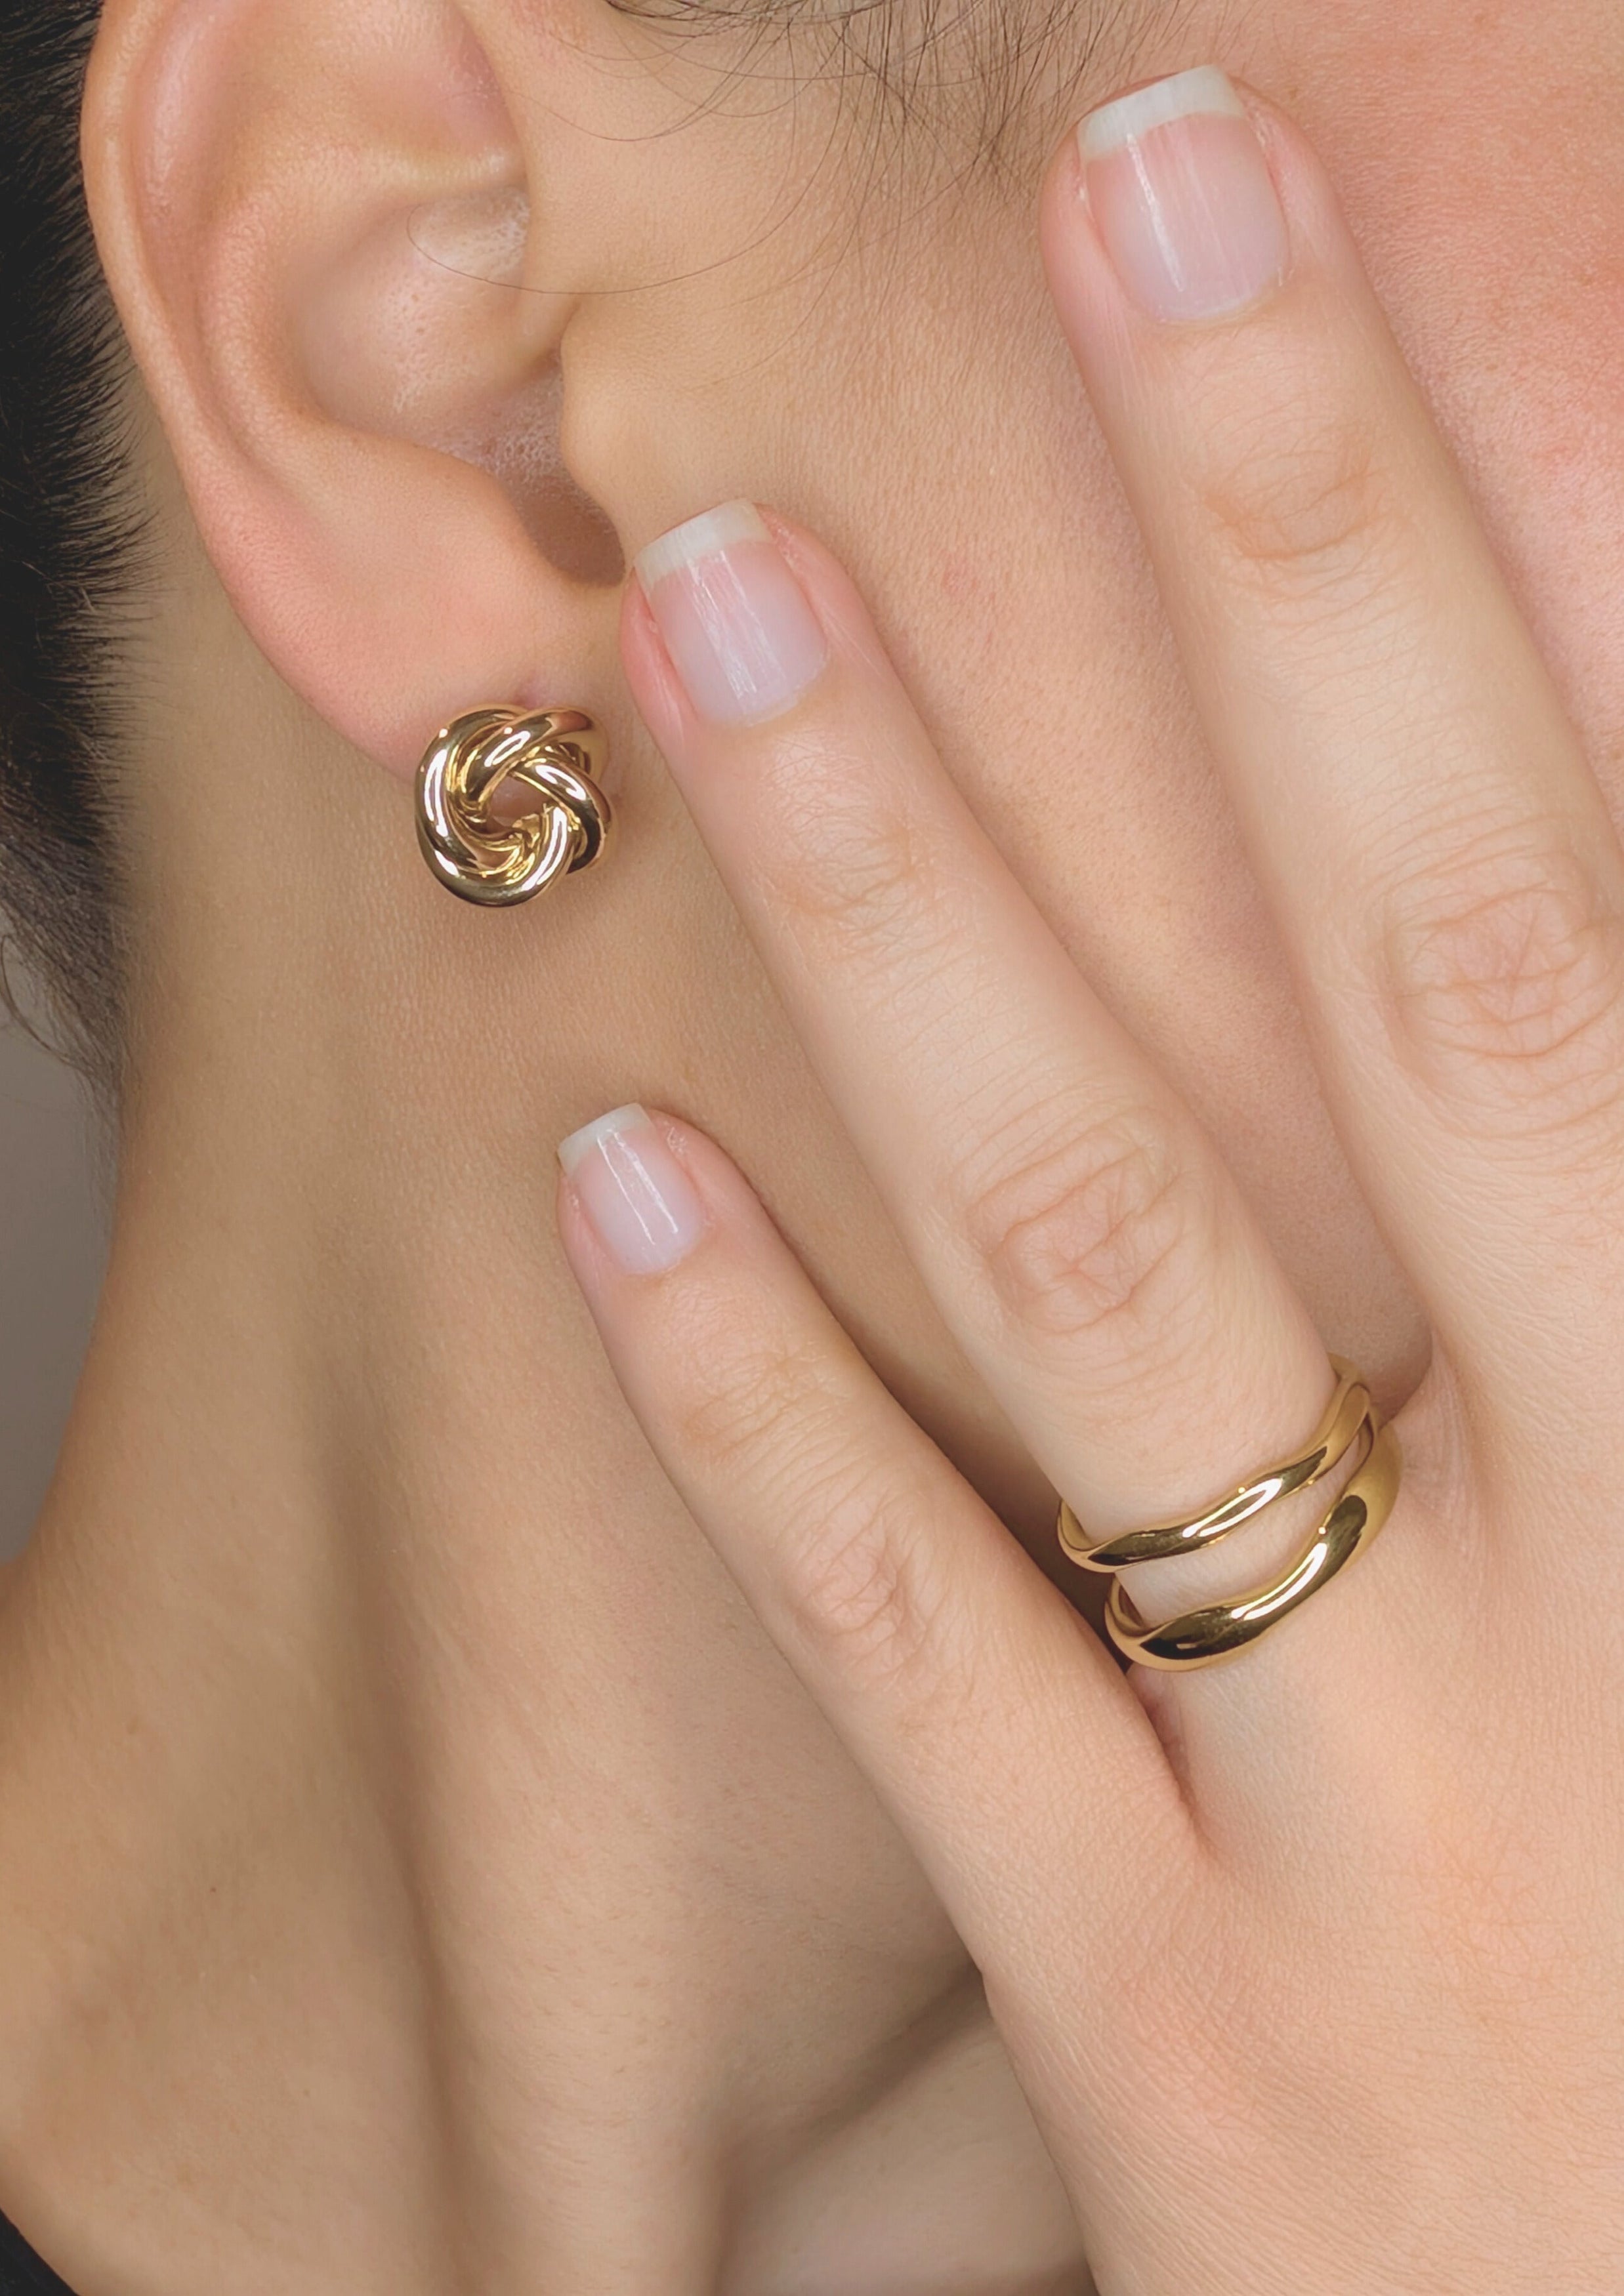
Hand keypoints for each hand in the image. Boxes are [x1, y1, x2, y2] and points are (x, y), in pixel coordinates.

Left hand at [558, 69, 1623, 2290]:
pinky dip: (756, 1398)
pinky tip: (609, 1148)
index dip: (1514, 570)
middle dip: (1324, 548)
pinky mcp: (1185, 2045)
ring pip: (1117, 1261)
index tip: (1369, 271)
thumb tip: (1569, 980)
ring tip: (728, 588)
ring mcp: (1398, 1822)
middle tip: (1170, 192)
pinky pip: (933, 1653)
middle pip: (1479, 967)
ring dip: (918, 888)